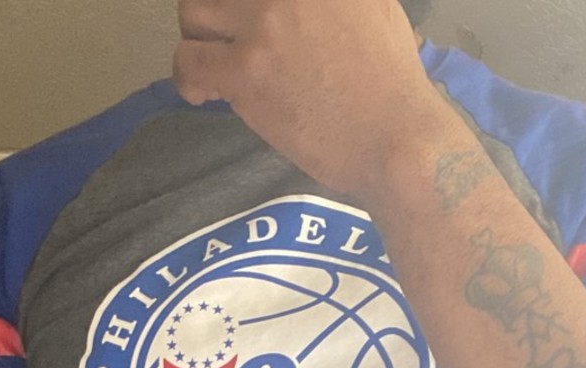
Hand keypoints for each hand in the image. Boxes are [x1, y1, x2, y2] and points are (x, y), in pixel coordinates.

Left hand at [174, 0, 443, 197]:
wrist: (396, 135)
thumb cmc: (392, 80)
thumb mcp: (371, 4)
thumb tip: (302, 9)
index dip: (240, 1)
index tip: (242, 18)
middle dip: (214, 11)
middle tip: (225, 40)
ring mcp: (263, 23)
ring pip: (193, 14)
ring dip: (197, 41)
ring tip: (214, 68)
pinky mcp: (246, 71)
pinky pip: (189, 62)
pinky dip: (188, 79)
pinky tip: (207, 94)